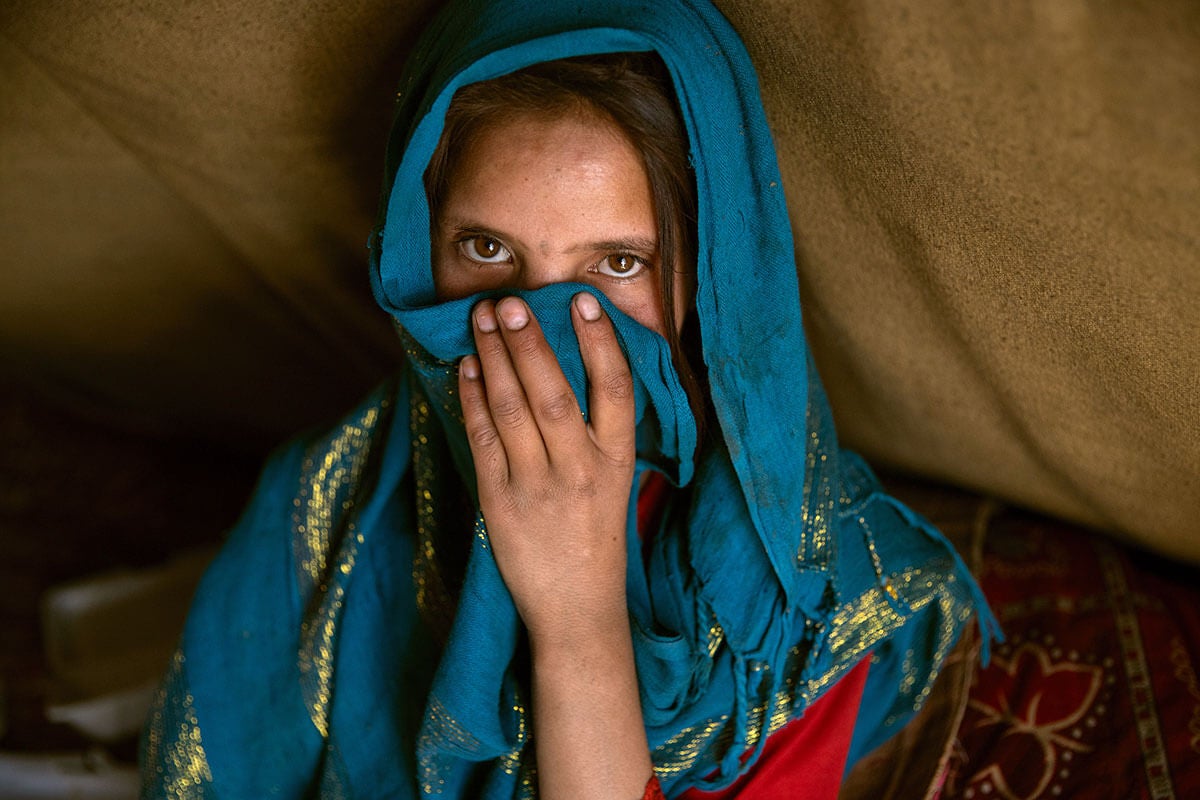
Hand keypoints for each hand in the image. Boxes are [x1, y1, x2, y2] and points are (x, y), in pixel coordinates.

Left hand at [458, 292, 636, 640]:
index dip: (599, 342)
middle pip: (553, 393)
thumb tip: (571, 363)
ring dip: (495, 359)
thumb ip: (600, 432)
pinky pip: (483, 439)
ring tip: (482, 319)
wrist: (577, 608)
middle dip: (529, 343)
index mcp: (617, 461)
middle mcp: (580, 470)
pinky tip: (468, 366)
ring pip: (512, 410)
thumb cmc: (596, 536)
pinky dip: (473, 398)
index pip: (615, 389)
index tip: (581, 301)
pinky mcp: (500, 502)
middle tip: (510, 301)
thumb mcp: (615, 482)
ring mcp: (537, 487)